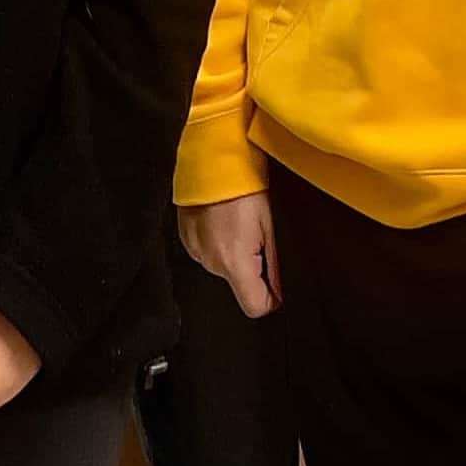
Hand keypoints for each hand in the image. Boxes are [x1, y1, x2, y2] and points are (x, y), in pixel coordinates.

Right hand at [177, 189, 277, 319]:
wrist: (211, 158)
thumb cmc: (244, 187)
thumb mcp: (270, 226)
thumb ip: (274, 265)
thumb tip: (279, 292)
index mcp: (234, 262)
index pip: (255, 307)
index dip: (270, 298)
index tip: (276, 283)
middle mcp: (211, 262)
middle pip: (238, 284)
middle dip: (251, 267)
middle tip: (256, 235)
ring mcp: (195, 251)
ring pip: (223, 267)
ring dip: (233, 253)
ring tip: (238, 223)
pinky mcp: (185, 239)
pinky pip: (208, 252)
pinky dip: (218, 241)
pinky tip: (224, 220)